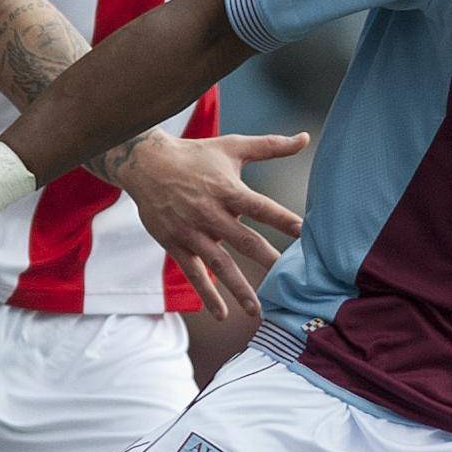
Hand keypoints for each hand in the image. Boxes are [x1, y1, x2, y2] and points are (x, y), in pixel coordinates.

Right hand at [114, 130, 308, 318]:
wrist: (146, 164)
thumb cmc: (196, 155)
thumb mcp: (233, 146)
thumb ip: (271, 146)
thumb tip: (305, 137)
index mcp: (227, 189)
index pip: (260, 206)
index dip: (281, 219)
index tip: (304, 232)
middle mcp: (210, 213)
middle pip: (243, 240)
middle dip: (267, 260)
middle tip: (289, 279)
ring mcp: (192, 232)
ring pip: (219, 264)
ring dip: (239, 288)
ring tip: (258, 310)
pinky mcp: (176, 244)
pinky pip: (194, 273)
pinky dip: (207, 294)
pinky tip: (221, 313)